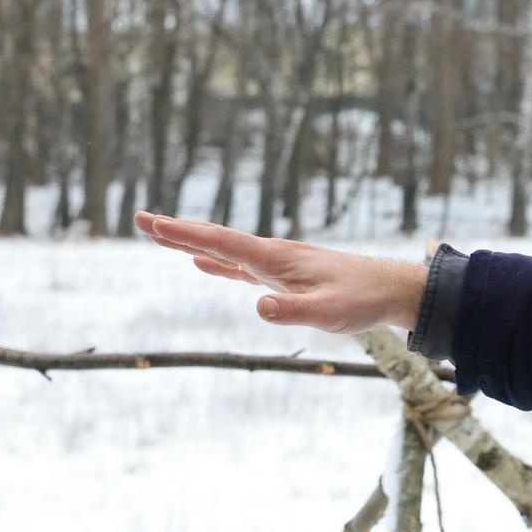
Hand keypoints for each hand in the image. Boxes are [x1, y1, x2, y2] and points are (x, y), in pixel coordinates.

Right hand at [135, 213, 427, 334]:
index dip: (184, 234)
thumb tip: (258, 307)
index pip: (221, 242)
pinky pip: (240, 265)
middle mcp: (272, 255)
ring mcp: (277, 263)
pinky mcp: (285, 275)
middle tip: (140, 219)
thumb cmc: (361, 300)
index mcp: (275, 259)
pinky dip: (216, 262)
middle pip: (216, 239)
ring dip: (192, 242)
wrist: (391, 289)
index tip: (151, 223)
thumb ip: (293, 311)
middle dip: (177, 230)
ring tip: (162, 235)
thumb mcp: (328, 313)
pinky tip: (203, 264)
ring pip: (225, 249)